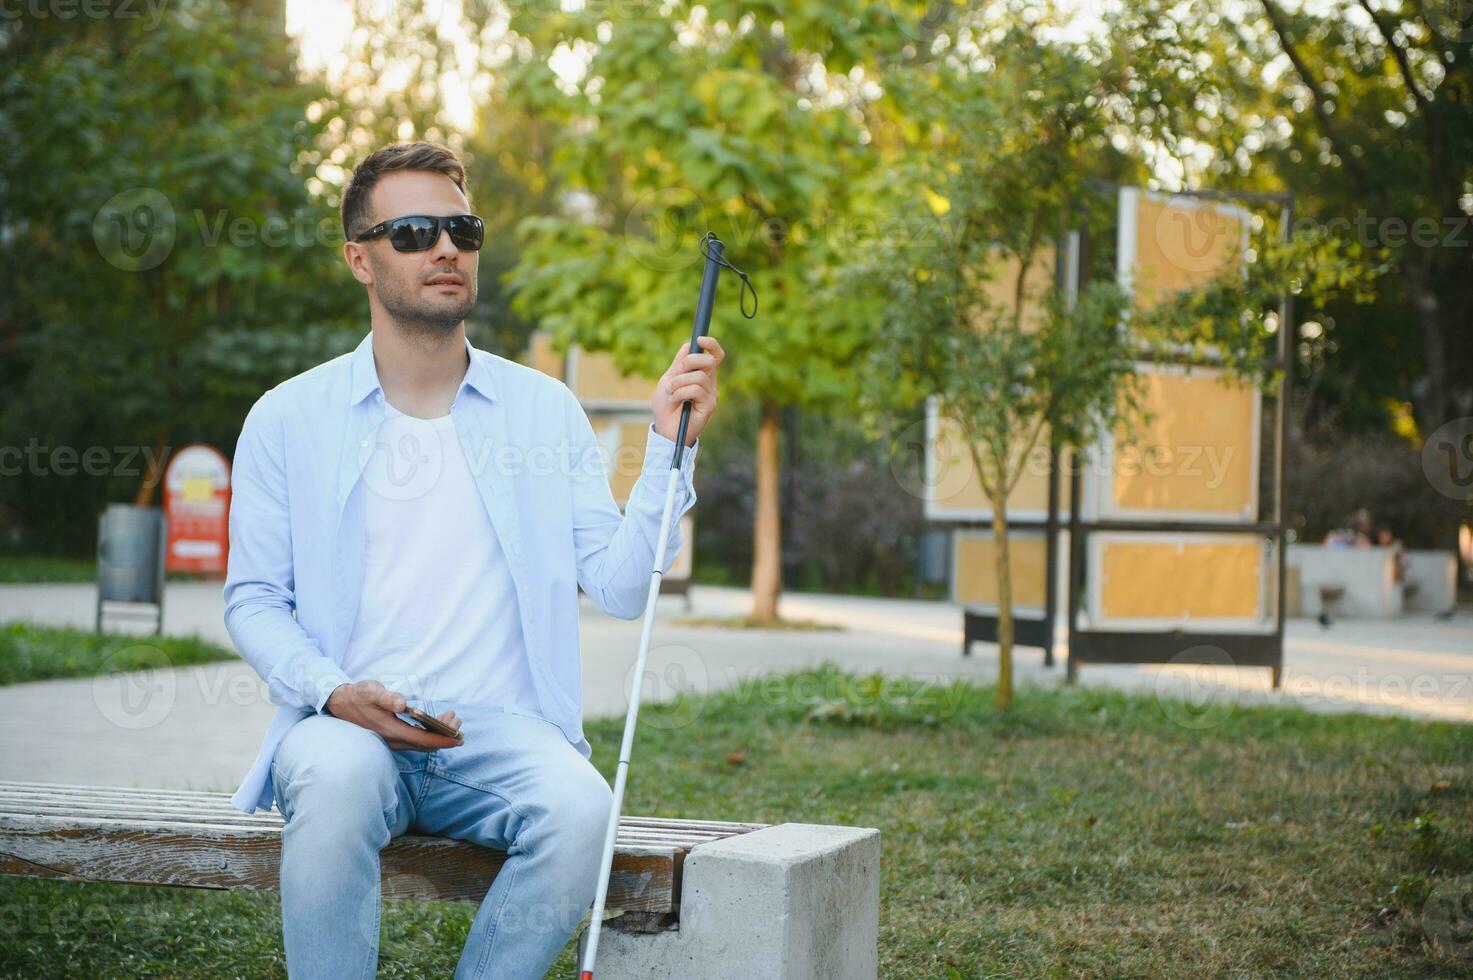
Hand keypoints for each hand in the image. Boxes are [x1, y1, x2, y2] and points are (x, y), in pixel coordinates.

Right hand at [324, 679, 462, 750]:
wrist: (341, 703)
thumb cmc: (359, 695)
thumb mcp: (371, 691)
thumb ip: (386, 697)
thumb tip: (402, 704)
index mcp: (391, 730)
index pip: (423, 740)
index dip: (443, 740)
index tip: (459, 737)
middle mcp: (393, 740)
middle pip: (426, 745)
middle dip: (445, 736)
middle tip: (457, 720)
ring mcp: (393, 741)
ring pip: (422, 744)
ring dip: (439, 735)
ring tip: (452, 719)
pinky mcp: (393, 738)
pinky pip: (416, 741)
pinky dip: (430, 734)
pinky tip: (437, 723)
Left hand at [652, 335, 722, 446]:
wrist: (664, 429)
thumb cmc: (666, 406)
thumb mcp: (668, 380)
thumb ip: (679, 363)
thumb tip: (689, 344)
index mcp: (701, 374)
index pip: (714, 355)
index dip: (711, 344)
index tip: (700, 339)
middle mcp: (709, 383)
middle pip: (709, 361)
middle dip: (689, 362)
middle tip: (676, 372)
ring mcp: (711, 394)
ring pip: (700, 376)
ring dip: (679, 382)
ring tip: (670, 392)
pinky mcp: (710, 405)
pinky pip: (697, 390)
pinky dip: (681, 392)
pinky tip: (676, 400)